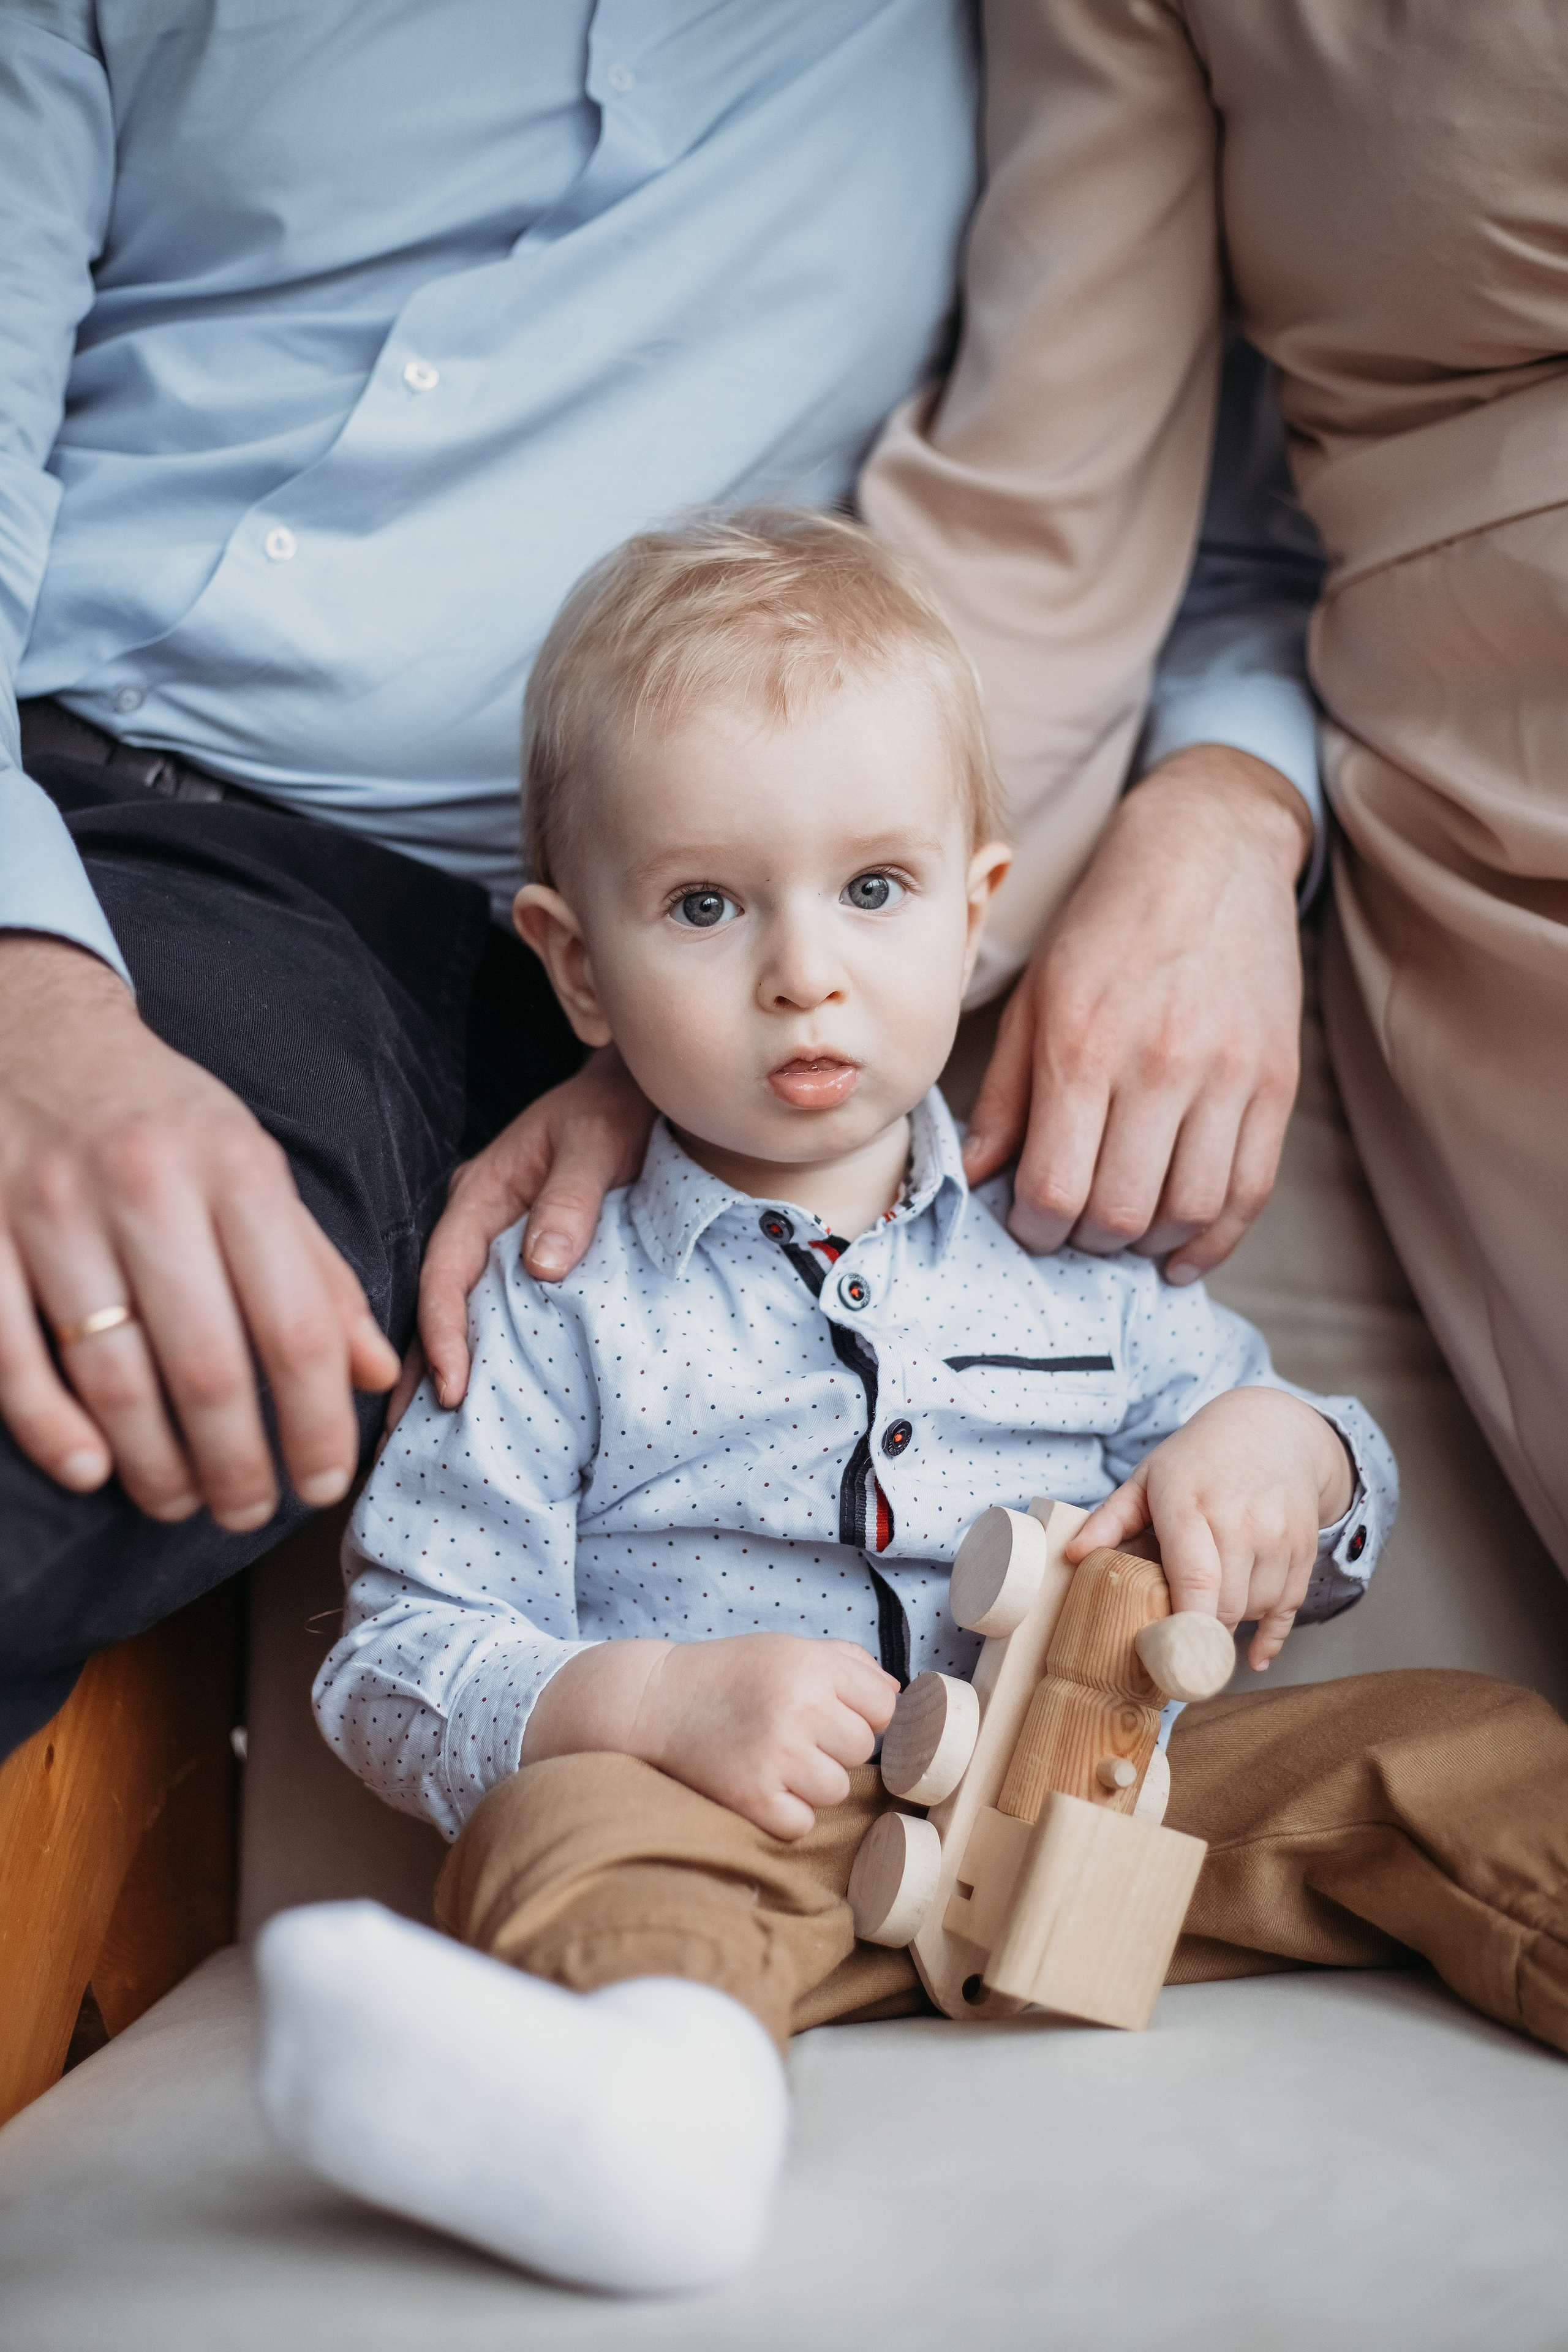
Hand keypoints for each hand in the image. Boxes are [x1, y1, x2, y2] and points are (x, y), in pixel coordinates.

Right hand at [0, 937, 397, 1526]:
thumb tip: (379, 1375)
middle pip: (207, 1367)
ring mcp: (50, 1211)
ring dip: (155, 1465)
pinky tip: (93, 1471)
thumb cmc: (163, 1119)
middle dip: (238, 1465)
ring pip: (113, 1377)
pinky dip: (53, 1430)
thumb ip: (317, 1273)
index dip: (319, 1422)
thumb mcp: (254, 1171)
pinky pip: (14, 1357)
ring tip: (182, 1503)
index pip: (296, 1325)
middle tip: (250, 1512)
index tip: (325, 1482)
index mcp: (234, 1170)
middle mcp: (145, 1187)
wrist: (35, 1033)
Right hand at [407, 1046, 652, 1420]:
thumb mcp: (596, 1145)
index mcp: (480, 1193)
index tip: (451, 1392)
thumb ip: (571, 1201)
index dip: (443, 1336)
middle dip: (416, 1367)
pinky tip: (467, 1388)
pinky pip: (480, 1300)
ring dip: (433, 1362)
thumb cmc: (614, 1112)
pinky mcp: (511, 1246)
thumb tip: (543, 1268)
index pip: (446, 1274)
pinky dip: (468, 1343)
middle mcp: (471, 1216)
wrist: (631, 1086)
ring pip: (449, 1306)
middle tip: (402, 1442)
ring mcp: (488, 1233)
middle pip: (432, 1300)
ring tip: (418, 1435)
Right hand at [523, 1632, 899, 1839]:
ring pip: (836, 1791)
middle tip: (790, 1735)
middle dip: (833, 1748)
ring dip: (811, 1783)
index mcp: (811, 1666)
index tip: (828, 1713)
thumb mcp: (786, 1648)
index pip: (885, 1707)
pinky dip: (784, 1814)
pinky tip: (759, 1786)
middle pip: (862, 1751)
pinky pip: (802, 1823)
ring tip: (773, 1760)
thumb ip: (847, 1662)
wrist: (651, 1701)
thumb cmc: (727, 1675)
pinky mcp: (751, 1797)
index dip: (861, 1713)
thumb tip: (898, 1693)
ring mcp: (775, 1754)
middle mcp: (799, 1707)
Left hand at [962, 747, 1307, 1280]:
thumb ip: (1004, 1094)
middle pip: (1123, 1213)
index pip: (1057, 1187)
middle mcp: (1160, 1065)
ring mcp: (1228, 1076)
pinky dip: (1215, 1238)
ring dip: (1150, 1246)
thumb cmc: (1106, 925)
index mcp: (1083, 1045)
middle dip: (1088, 1242)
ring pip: (1189, 1212)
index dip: (1036, 1227)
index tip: (1029, 1221)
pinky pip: (1251, 1189)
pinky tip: (1182, 1250)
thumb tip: (977, 1177)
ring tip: (1124, 1235)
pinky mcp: (1276, 1081)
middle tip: (1073, 1229)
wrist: (1210, 850)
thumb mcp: (1034, 996)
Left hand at [1067, 1387, 1354, 1670]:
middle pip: (1225, 1606)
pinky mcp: (1304, 1549)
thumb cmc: (1198, 1460)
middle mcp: (1241, 1521)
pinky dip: (1270, 1635)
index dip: (1183, 1627)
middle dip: (1199, 1633)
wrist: (1271, 1430)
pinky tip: (1252, 1654)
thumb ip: (1110, 1518)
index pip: (1194, 1579)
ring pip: (1257, 1609)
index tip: (1165, 1657)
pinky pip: (1290, 1608)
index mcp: (1190, 1503)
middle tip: (1174, 1643)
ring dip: (1231, 1622)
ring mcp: (1279, 1536)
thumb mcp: (1147, 1478)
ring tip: (1207, 1604)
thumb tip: (1072, 1555)